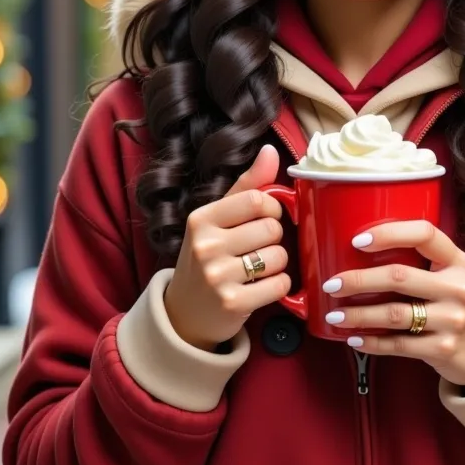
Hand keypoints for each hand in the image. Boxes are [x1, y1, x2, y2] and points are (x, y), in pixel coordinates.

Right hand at [164, 145, 290, 351]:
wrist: (184, 314)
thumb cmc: (208, 258)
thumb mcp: (218, 219)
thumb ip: (247, 185)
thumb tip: (270, 151)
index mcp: (201, 218)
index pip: (257, 199)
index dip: (272, 208)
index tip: (265, 218)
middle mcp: (205, 245)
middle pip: (272, 228)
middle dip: (274, 238)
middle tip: (257, 248)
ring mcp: (217, 275)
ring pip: (279, 256)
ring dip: (277, 264)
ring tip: (258, 269)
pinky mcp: (232, 302)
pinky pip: (279, 284)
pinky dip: (278, 286)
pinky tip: (261, 288)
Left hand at [322, 221, 464, 390]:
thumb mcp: (458, 276)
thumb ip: (426, 264)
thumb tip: (367, 255)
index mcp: (458, 261)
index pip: (424, 234)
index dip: (388, 233)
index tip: (357, 240)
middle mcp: (458, 287)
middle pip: (398, 276)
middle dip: (358, 280)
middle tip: (332, 284)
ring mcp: (453, 320)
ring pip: (393, 314)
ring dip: (357, 315)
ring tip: (335, 315)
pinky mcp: (444, 350)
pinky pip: (398, 345)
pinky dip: (371, 342)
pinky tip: (355, 339)